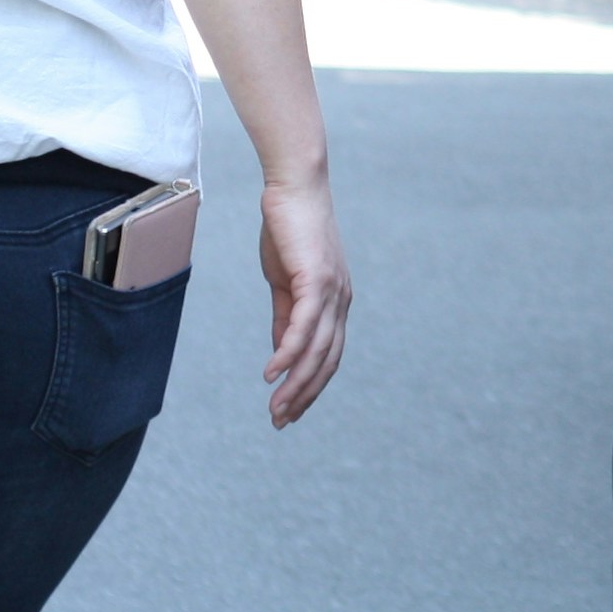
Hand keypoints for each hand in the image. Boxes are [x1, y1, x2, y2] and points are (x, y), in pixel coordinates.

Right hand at [257, 178, 351, 427]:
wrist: (294, 190)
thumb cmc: (289, 232)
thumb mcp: (285, 283)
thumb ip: (286, 317)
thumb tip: (283, 353)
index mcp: (335, 302)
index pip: (329, 355)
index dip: (311, 385)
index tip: (290, 411)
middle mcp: (341, 300)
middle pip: (328, 360)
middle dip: (305, 395)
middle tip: (280, 421)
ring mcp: (332, 290)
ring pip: (318, 349)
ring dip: (296, 383)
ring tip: (276, 408)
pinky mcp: (316, 279)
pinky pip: (303, 325)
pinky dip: (289, 352)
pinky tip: (272, 373)